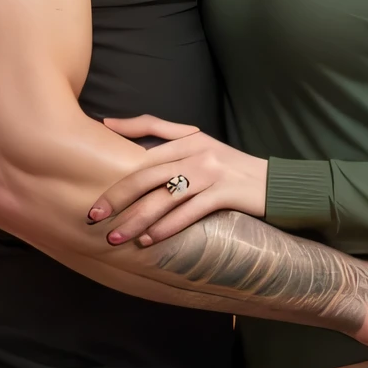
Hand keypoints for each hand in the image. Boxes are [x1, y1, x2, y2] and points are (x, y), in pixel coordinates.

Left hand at [90, 116, 266, 244]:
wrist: (278, 185)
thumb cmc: (233, 169)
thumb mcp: (203, 147)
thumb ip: (164, 136)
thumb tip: (113, 127)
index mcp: (190, 138)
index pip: (147, 140)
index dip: (117, 158)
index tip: (89, 172)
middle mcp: (198, 152)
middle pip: (148, 173)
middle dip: (117, 196)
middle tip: (94, 215)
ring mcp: (212, 172)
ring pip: (165, 197)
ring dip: (137, 219)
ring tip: (117, 236)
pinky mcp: (225, 193)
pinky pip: (189, 212)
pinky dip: (167, 228)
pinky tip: (150, 241)